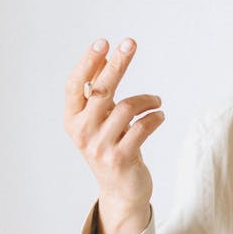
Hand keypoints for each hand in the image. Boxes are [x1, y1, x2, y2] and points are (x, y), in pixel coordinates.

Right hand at [63, 38, 164, 233]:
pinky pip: (142, 127)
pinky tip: (160, 116)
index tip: (104, 42)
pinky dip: (155, 117)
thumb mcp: (100, 122)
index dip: (88, 63)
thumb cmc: (112, 147)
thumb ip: (99, 95)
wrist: (121, 191)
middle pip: (101, 90)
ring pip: (127, 108)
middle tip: (130, 43)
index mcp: (72, 119)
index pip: (75, 85)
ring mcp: (100, 147)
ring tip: (157, 102)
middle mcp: (82, 132)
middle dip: (117, 63)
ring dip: (147, 100)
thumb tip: (106, 55)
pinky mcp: (121, 158)